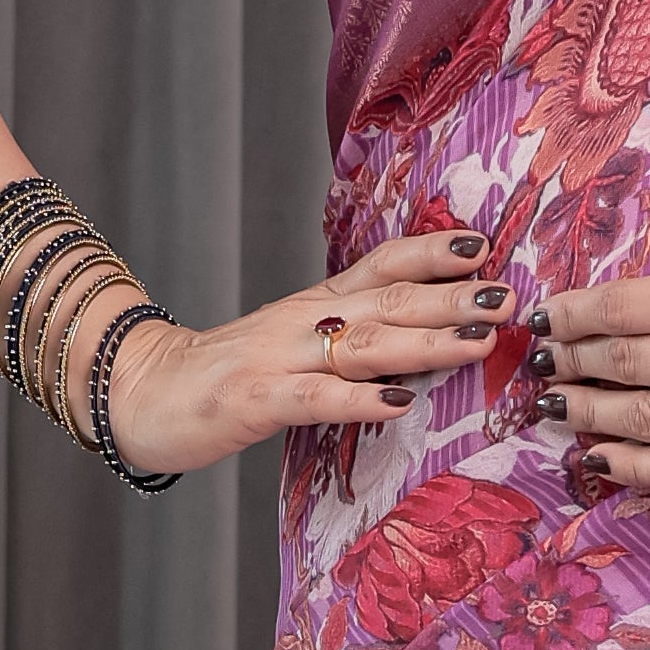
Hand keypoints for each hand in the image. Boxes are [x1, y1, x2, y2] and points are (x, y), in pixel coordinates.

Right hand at [100, 226, 497, 475]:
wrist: (140, 392)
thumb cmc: (228, 375)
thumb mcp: (295, 343)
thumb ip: (351, 337)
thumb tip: (425, 337)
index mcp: (317, 305)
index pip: (382, 265)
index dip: (433, 253)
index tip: (487, 245)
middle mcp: (304, 321)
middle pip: (388, 300)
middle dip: (453, 297)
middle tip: (509, 296)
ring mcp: (278, 358)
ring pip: (363, 344)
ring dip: (426, 340)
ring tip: (479, 340)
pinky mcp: (254, 400)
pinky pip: (315, 398)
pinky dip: (360, 399)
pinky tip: (400, 403)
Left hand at [544, 249, 649, 495]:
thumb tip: (625, 309)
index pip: (623, 309)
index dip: (572, 315)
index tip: (544, 319)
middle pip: (621, 364)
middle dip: (569, 362)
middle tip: (541, 362)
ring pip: (637, 419)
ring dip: (584, 413)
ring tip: (553, 405)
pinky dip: (625, 464)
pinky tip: (595, 455)